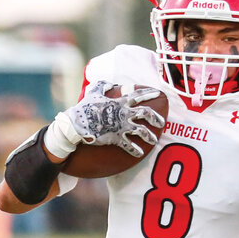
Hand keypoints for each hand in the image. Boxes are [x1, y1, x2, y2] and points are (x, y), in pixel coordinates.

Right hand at [45, 82, 165, 157]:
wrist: (77, 123)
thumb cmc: (84, 107)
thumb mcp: (93, 92)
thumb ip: (103, 86)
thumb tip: (110, 84)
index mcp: (120, 102)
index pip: (138, 95)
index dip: (149, 93)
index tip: (159, 93)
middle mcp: (124, 113)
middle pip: (146, 113)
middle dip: (156, 118)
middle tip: (162, 122)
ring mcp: (121, 127)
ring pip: (142, 131)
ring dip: (150, 136)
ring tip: (154, 141)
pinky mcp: (116, 138)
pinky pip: (129, 146)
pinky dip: (135, 150)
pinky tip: (140, 153)